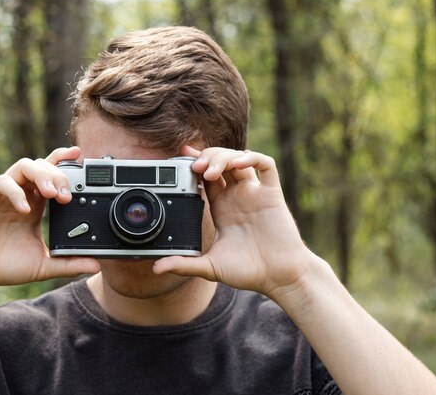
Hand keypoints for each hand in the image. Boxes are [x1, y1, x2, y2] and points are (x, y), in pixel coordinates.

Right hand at [0, 147, 99, 291]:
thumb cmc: (4, 266)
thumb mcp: (43, 265)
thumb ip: (68, 263)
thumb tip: (96, 266)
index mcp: (35, 203)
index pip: (53, 173)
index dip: (66, 161)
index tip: (82, 158)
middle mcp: (21, 192)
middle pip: (43, 166)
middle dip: (58, 176)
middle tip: (66, 196)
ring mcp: (3, 191)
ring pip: (25, 166)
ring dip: (42, 175)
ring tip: (52, 194)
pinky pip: (3, 182)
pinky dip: (16, 192)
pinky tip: (25, 209)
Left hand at [153, 146, 313, 298]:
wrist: (279, 278)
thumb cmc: (249, 272)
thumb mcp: (209, 267)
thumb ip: (183, 265)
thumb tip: (156, 269)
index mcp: (222, 207)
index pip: (205, 176)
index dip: (194, 164)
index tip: (179, 159)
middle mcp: (237, 196)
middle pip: (220, 162)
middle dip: (206, 158)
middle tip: (194, 167)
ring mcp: (255, 193)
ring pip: (238, 159)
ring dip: (223, 157)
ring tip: (210, 170)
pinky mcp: (272, 194)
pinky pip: (266, 165)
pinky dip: (251, 158)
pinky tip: (238, 164)